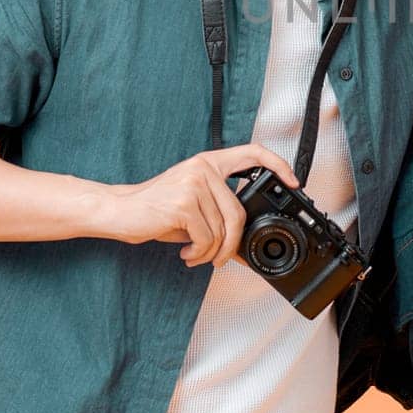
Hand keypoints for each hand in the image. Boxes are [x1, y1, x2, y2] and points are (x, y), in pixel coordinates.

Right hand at [102, 144, 297, 268]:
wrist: (119, 211)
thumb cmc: (156, 210)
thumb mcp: (193, 204)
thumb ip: (218, 210)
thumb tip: (243, 240)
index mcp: (208, 163)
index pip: (252, 153)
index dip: (277, 165)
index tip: (293, 181)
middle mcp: (202, 168)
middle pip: (238, 213)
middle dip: (232, 244)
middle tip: (219, 259)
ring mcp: (193, 183)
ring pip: (222, 230)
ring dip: (211, 253)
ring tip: (195, 255)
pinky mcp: (182, 204)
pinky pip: (206, 239)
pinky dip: (198, 254)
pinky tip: (186, 253)